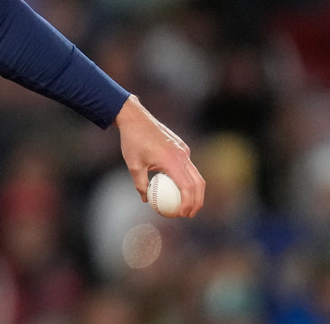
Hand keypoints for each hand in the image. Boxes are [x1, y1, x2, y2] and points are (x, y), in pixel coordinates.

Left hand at [113, 94, 205, 216]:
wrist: (135, 118)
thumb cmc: (132, 141)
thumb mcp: (133, 165)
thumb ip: (140, 184)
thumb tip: (146, 199)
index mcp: (172, 161)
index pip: (187, 187)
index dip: (188, 204)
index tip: (183, 215)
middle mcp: (182, 155)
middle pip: (198, 183)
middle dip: (197, 201)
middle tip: (189, 214)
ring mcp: (184, 150)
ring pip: (196, 174)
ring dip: (194, 191)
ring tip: (186, 204)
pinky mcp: (182, 147)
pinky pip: (188, 166)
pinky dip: (187, 179)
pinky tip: (177, 187)